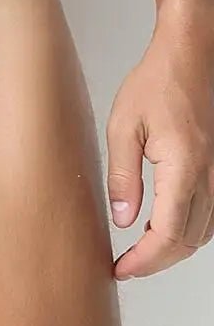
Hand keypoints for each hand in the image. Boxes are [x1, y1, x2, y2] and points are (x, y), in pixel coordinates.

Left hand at [106, 0, 213, 279]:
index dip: (144, 260)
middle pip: (188, 241)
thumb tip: (123, 220)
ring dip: (172, 249)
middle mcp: (209, 176)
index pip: (167, 234)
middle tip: (125, 267)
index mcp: (184, 168)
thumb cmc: (156, 83)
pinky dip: (186, 230)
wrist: (190, 56)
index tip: (120, 269)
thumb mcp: (123, 128)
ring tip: (138, 253)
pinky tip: (163, 228)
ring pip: (202, 231)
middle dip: (156, 262)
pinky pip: (209, 212)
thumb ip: (122, 176)